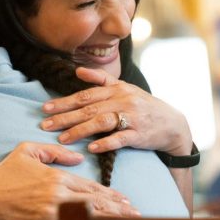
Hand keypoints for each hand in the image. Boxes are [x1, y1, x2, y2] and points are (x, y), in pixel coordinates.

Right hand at [0, 142, 138, 219]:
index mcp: (56, 177)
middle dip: (119, 209)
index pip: (91, 187)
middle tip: (136, 213)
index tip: (126, 199)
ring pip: (90, 219)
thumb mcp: (26, 151)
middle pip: (97, 204)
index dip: (112, 194)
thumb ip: (53, 151)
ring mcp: (53, 215)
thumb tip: (77, 157)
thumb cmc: (5, 175)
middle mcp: (58, 196)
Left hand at [40, 67, 192, 155]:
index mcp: (116, 89)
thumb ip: (101, 80)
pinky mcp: (140, 134)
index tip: (45, 108)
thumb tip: (77, 71)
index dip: (64, 101)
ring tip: (62, 138)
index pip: (85, 95)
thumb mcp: (124, 88)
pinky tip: (91, 148)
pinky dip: (105, 143)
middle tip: (45, 124)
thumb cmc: (142, 105)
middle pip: (89, 108)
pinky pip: (121, 138)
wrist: (173, 124)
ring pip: (102, 122)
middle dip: (65, 117)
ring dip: (80, 130)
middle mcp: (123, 100)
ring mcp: (132, 117)